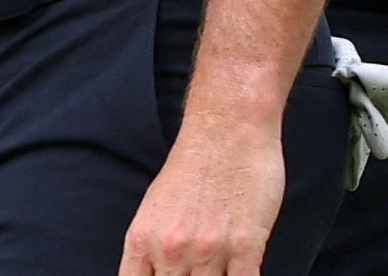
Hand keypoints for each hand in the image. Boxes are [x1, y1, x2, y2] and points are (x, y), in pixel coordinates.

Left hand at [119, 110, 283, 275]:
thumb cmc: (194, 164)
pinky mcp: (245, 246)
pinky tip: (241, 271)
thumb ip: (151, 248)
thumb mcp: (154, 208)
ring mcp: (208, 250)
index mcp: (142, 240)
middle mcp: (170, 250)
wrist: (227, 127)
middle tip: (197, 272)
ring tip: (221, 269)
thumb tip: (156, 274)